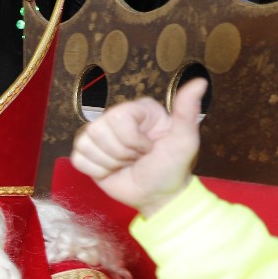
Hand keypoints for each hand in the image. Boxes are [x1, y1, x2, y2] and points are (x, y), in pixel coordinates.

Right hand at [72, 78, 204, 217]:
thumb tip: (200, 81)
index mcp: (139, 110)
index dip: (132, 140)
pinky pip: (78, 159)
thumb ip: (188, 111)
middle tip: (137, 158)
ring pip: (85, 144)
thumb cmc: (173, 168)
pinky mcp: (87, 154)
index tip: (149, 148)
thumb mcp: (185, 140)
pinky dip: (96, 171)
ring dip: (109, 162)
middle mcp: (115, 117)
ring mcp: (99, 136)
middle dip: (120, 153)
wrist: (158, 196)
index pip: (117, 117)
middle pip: (97, 130)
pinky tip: (112, 170)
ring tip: (127, 164)